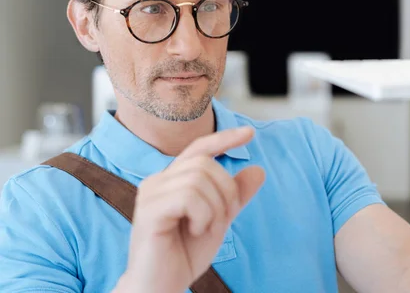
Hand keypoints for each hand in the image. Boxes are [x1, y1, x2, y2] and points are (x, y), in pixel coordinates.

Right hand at [116, 127, 265, 292]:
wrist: (160, 286)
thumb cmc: (183, 254)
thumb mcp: (218, 220)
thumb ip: (235, 195)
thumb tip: (258, 169)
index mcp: (173, 180)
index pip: (199, 148)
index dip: (224, 138)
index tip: (250, 133)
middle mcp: (158, 180)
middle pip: (206, 164)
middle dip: (226, 192)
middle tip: (221, 221)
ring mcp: (151, 193)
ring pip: (199, 179)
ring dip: (215, 208)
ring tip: (205, 229)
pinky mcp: (149, 210)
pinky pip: (189, 197)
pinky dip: (203, 215)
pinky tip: (195, 231)